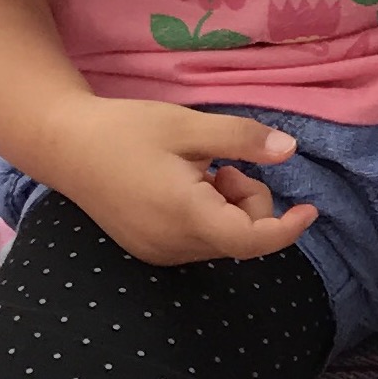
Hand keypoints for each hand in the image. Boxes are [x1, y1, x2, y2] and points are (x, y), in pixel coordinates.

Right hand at [42, 100, 315, 266]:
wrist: (66, 145)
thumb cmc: (128, 130)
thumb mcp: (190, 126)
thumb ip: (242, 140)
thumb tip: (290, 151)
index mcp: (185, 216)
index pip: (249, 241)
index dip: (286, 230)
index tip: (311, 209)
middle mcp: (171, 245)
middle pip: (239, 238)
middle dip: (250, 200)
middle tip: (226, 164)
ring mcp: (156, 252)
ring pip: (220, 239)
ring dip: (229, 206)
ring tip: (201, 171)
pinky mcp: (147, 248)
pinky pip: (197, 240)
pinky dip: (208, 214)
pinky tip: (185, 185)